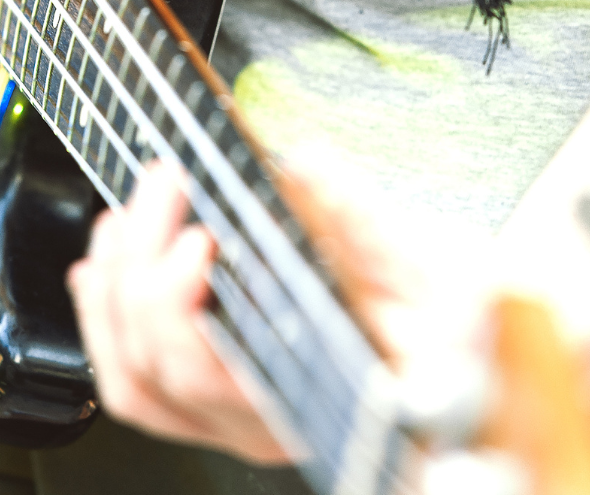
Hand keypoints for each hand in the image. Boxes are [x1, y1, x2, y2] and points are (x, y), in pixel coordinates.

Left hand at [66, 162, 499, 464]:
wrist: (483, 362)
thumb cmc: (469, 332)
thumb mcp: (444, 274)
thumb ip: (367, 224)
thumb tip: (304, 165)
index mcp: (317, 403)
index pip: (208, 376)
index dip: (175, 306)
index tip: (197, 233)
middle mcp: (268, 425)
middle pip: (158, 368)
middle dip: (142, 263)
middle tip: (167, 182)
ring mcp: (238, 418)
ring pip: (135, 380)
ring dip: (114, 289)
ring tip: (132, 213)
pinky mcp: (221, 400)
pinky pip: (138, 382)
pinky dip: (106, 317)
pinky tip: (106, 261)